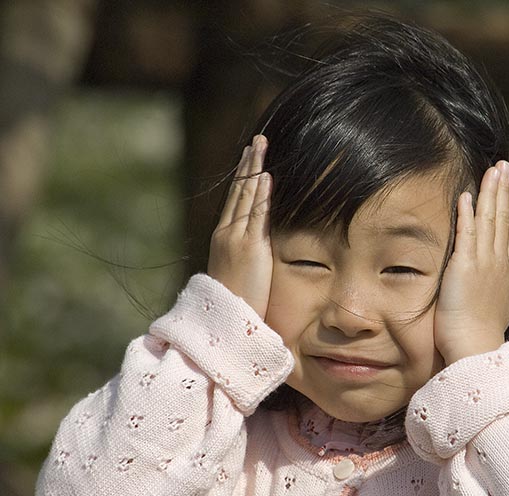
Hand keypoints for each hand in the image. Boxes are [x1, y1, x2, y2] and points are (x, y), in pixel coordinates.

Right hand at [207, 134, 272, 318]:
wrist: (225, 323)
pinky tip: (267, 176)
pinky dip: (261, 194)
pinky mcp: (249, 248)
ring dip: (254, 170)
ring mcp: (237, 238)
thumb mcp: (239, 273)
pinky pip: (257, 215)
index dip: (244, 177)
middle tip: (257, 141)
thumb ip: (247, 255)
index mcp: (224, 237)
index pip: (237, 200)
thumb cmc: (235, 304)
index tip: (251, 158)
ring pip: (246, 197)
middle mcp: (227, 233)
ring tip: (261, 147)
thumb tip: (257, 248)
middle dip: (248, 164)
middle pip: (239, 191)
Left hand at [434, 160, 508, 363]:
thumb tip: (493, 289)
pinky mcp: (465, 267)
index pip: (507, 232)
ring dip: (489, 194)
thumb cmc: (480, 336)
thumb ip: (492, 291)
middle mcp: (498, 263)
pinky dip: (467, 214)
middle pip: (501, 219)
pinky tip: (466, 196)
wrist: (476, 349)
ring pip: (488, 221)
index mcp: (503, 272)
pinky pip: (467, 234)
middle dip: (501, 191)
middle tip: (503, 167)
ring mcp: (484, 263)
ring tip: (491, 171)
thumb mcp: (493, 308)